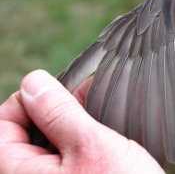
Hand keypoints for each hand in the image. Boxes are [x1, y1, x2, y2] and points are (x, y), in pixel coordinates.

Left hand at [0, 70, 163, 173]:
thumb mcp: (90, 145)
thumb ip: (57, 112)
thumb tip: (33, 82)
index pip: (1, 123)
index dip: (28, 99)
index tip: (57, 89)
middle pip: (24, 132)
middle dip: (54, 108)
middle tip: (84, 99)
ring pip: (48, 142)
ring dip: (71, 122)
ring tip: (96, 115)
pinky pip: (66, 156)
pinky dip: (80, 139)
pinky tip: (101, 133)